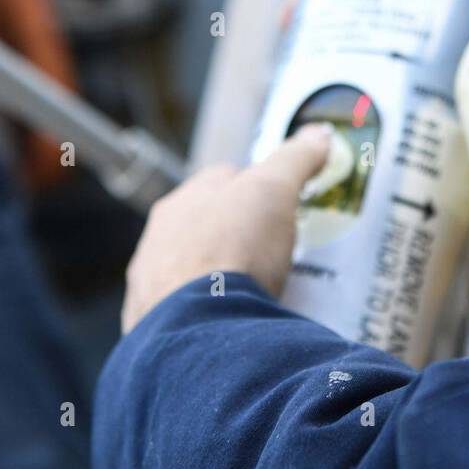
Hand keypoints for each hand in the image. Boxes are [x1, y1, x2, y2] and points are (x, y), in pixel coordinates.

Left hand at [121, 124, 331, 333]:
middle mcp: (157, 244)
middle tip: (274, 253)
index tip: (282, 204)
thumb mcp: (274, 191)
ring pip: (192, 275)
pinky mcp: (155, 333)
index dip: (257, 188)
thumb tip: (317, 134)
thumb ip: (294, 159)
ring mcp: (151, 290)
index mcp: (179, 204)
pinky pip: (187, 320)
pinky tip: (234, 327)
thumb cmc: (232, 251)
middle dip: (236, 237)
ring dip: (219, 280)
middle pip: (205, 229)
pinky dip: (209, 320)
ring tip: (258, 296)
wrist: (202, 332)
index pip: (222, 180)